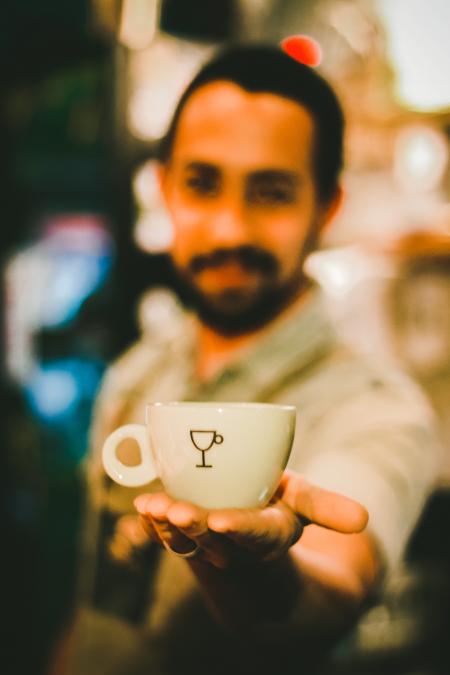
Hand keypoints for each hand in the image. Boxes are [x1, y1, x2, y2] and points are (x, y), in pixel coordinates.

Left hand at [134, 470, 367, 569]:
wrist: (251, 544)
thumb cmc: (278, 511)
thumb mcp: (303, 503)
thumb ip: (327, 507)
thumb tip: (364, 520)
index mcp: (271, 535)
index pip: (257, 534)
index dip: (240, 528)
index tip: (223, 521)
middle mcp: (239, 547)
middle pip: (216, 540)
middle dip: (195, 526)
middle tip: (176, 511)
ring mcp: (210, 547)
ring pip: (187, 541)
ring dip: (168, 526)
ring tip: (152, 508)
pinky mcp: (188, 541)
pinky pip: (169, 537)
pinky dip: (155, 524)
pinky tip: (141, 509)